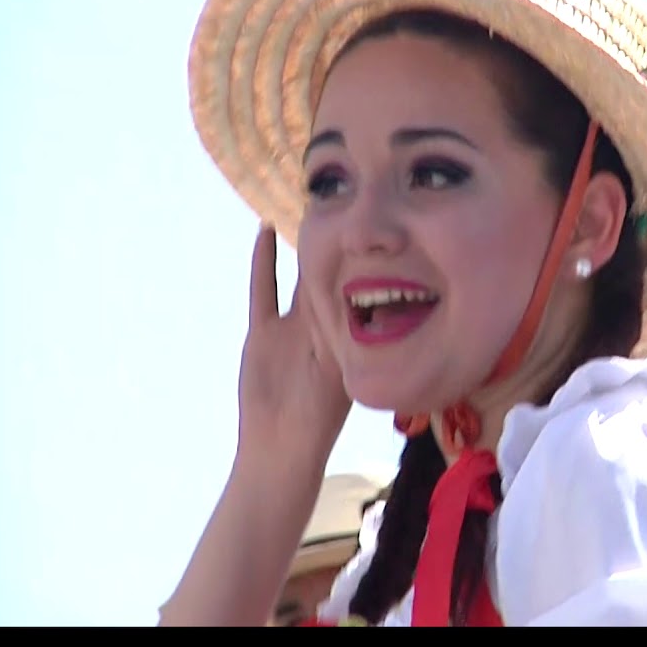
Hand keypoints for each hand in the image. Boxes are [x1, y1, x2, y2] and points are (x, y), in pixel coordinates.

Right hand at [236, 224, 351, 463]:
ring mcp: (293, 328)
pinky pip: (264, 289)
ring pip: (300, 278)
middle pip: (334, 278)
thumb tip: (371, 304)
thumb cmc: (319, 420)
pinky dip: (263, 261)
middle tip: (349, 201)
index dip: (372, 261)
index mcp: (350, 337)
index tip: (383, 225)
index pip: (363, 291)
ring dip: (304, 246)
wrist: (280, 445)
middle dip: (342, 246)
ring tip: (311, 206)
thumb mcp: (342, 370)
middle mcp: (324, 328)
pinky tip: (266, 228)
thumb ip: (348, 338)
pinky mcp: (263, 332)